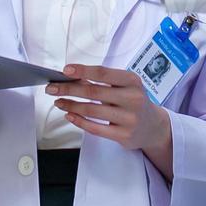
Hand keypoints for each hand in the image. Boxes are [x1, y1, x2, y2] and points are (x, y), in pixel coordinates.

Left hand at [45, 64, 173, 178]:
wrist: (153, 126)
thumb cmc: (133, 101)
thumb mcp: (125, 86)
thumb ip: (103, 82)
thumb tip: (72, 77)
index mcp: (132, 81)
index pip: (103, 73)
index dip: (82, 70)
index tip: (65, 70)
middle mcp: (132, 98)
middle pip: (93, 91)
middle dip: (69, 89)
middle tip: (52, 88)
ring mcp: (129, 118)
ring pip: (92, 110)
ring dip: (71, 105)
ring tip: (58, 102)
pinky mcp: (123, 135)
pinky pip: (95, 128)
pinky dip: (79, 121)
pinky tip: (69, 115)